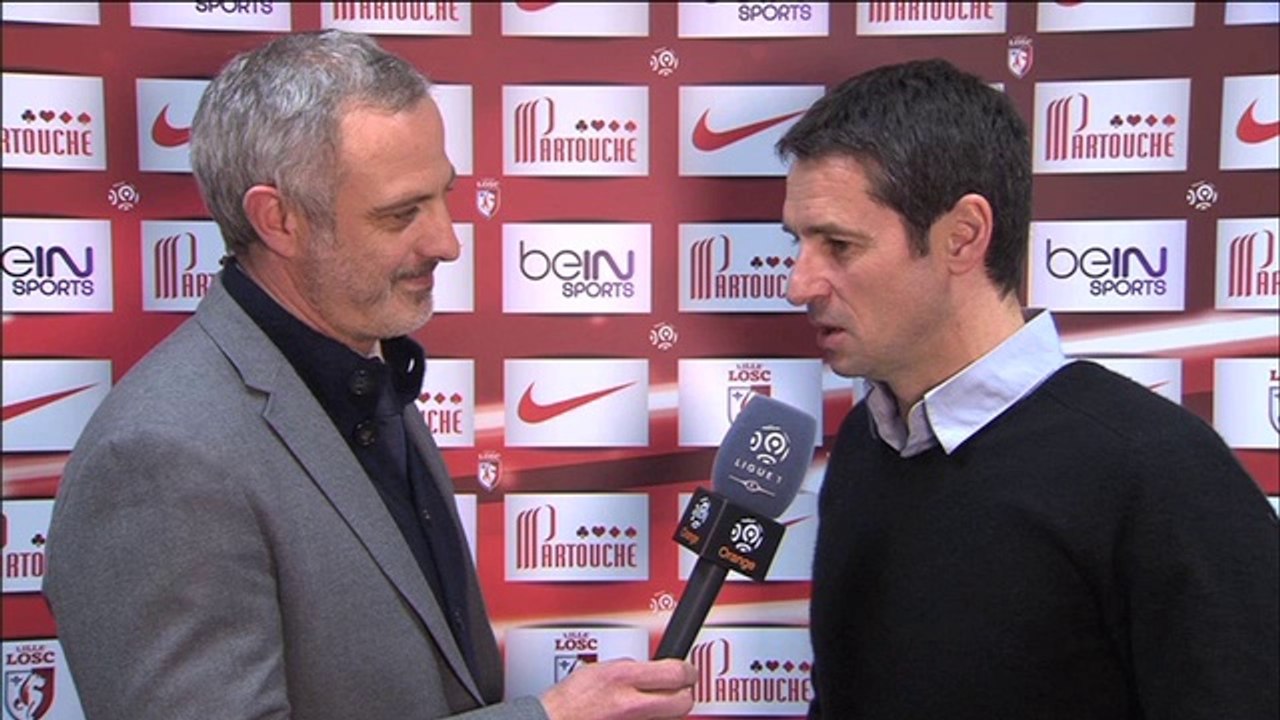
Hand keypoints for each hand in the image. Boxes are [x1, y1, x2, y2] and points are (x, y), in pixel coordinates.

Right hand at [539, 658, 696, 719]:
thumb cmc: (567, 702)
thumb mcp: (598, 670)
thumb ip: (629, 667)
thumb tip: (652, 668)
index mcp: (621, 678)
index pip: (675, 673)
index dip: (686, 671)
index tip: (686, 671)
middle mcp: (630, 705)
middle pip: (683, 702)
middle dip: (682, 694)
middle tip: (677, 689)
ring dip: (668, 712)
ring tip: (653, 705)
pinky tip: (640, 717)